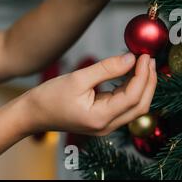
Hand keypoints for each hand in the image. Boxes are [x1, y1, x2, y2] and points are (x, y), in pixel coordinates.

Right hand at [22, 53, 156, 135]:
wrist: (32, 114)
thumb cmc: (50, 97)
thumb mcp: (78, 78)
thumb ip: (107, 68)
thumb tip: (132, 58)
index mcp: (101, 118)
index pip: (133, 97)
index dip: (143, 75)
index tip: (145, 56)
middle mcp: (108, 126)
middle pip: (141, 105)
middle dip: (149, 81)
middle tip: (149, 59)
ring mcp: (108, 125)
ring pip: (136, 106)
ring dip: (144, 85)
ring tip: (144, 63)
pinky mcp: (106, 119)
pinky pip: (127, 105)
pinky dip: (134, 89)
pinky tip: (133, 73)